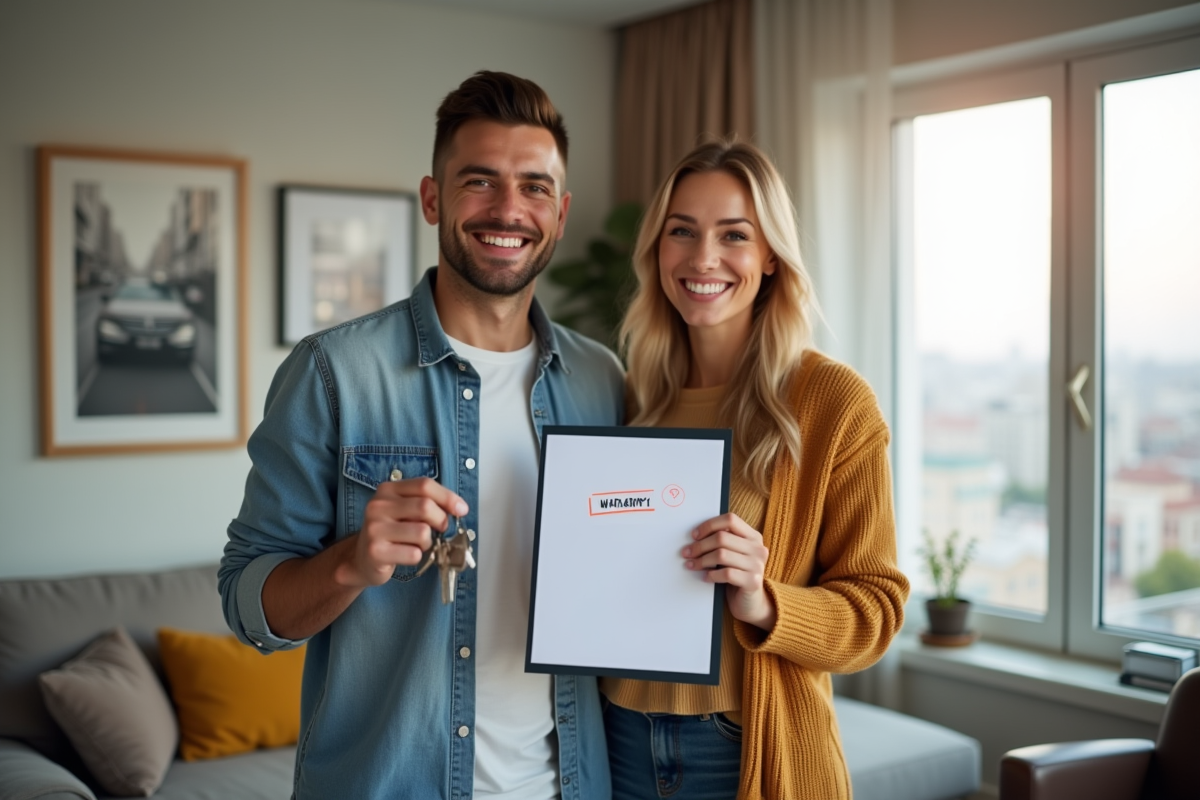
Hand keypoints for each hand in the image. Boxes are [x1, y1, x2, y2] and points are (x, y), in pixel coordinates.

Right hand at [336, 477, 467, 588]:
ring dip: (427, 543)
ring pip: (422, 532)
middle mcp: (378, 506)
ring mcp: (374, 528)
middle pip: (425, 507)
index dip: (448, 497)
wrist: (361, 559)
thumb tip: (459, 508)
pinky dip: (417, 557)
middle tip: (440, 530)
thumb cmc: (391, 533)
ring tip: (416, 545)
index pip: (424, 485)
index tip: (461, 510)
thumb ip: (427, 503)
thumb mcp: (404, 511)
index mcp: (387, 490)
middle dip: (441, 521)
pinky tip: (404, 555)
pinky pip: (414, 554)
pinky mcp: (376, 551)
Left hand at [682, 513, 775, 629]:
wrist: (750, 603)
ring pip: (721, 555)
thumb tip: (695, 536)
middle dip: (700, 545)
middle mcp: (758, 549)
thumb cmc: (737, 575)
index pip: (730, 520)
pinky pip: (726, 573)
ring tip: (691, 565)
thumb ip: (723, 542)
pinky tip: (705, 577)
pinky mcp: (753, 582)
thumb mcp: (733, 554)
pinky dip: (711, 575)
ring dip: (701, 560)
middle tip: (687, 553)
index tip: (694, 535)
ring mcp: (757, 565)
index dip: (709, 525)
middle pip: (722, 537)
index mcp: (753, 537)